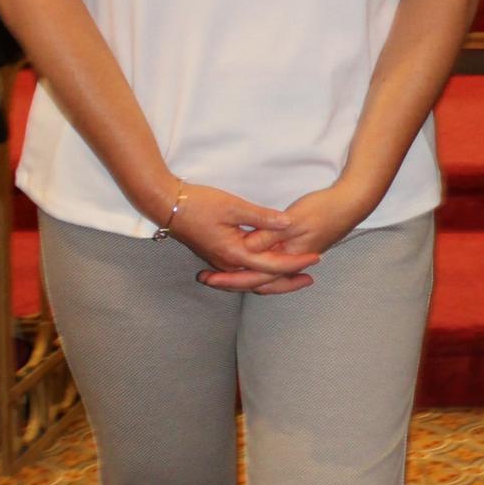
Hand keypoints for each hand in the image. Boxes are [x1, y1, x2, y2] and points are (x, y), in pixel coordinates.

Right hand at [153, 180, 320, 294]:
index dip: (296, 262)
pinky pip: (243, 273)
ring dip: (274, 280)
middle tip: (310, 279)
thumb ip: (262, 217)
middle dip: (288, 282)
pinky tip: (269, 268)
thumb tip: (287, 223)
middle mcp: (228, 264)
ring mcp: (221, 263)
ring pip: (253, 279)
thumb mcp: (233, 206)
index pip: (273, 265)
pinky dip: (260, 274)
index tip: (316, 257)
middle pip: (264, 281)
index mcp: (235, 253)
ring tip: (295, 276)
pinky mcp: (217, 257)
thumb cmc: (199, 203)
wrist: (166, 205)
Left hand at [200, 182, 366, 292]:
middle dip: (232, 281)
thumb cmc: (324, 209)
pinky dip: (258, 270)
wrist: (351, 204)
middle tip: (207, 280)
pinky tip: (249, 263)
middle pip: (258, 281)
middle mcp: (290, 262)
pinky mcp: (297, 250)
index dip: (230, 278)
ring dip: (244, 277)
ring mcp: (295, 257)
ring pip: (265, 276)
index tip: (209, 278)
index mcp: (288, 257)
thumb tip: (247, 249)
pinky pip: (273, 267)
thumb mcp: (294, 219)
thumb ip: (269, 235)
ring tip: (221, 276)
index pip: (255, 276)